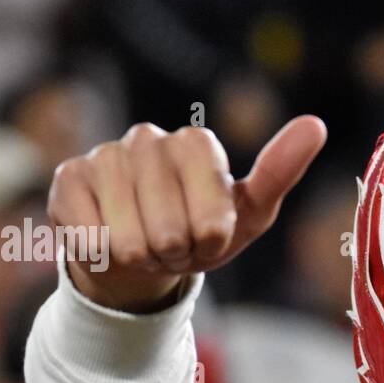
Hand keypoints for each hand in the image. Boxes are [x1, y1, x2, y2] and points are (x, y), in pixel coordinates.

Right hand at [49, 116, 326, 311]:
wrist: (143, 256)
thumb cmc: (200, 232)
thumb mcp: (249, 213)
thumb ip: (279, 171)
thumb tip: (315, 124)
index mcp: (197, 143)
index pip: (211, 212)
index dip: (210, 239)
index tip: (208, 237)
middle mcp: (148, 139)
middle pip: (169, 230)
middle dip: (175, 254)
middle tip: (172, 246)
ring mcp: (104, 156)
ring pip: (129, 239)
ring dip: (141, 258)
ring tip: (145, 245)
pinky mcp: (68, 180)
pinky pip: (91, 238)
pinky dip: (105, 256)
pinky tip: (108, 240)